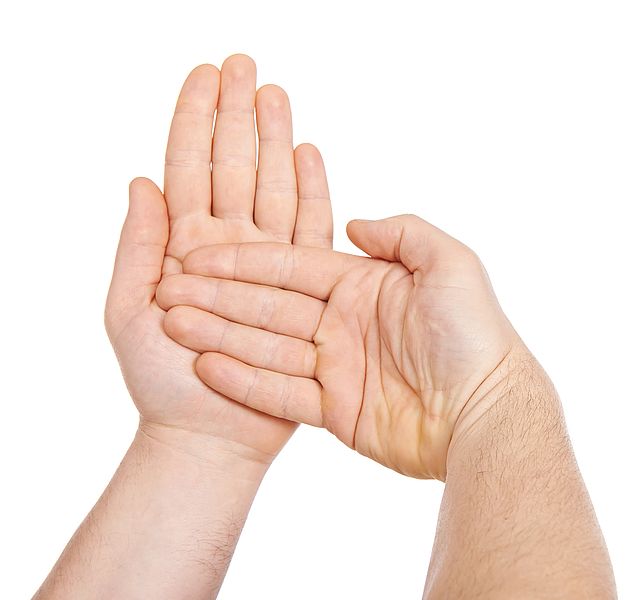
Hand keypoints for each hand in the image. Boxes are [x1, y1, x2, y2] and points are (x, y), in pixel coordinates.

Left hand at [105, 54, 331, 462]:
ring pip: (272, 188)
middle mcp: (227, 245)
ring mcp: (266, 263)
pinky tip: (308, 156)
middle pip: (233, 166)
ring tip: (274, 95)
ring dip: (274, 140)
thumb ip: (136, 247)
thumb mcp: (128, 311)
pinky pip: (308, 232)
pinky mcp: (301, 287)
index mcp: (183, 244)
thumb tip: (139, 182)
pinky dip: (310, 193)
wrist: (209, 433)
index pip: (187, 167)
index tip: (204, 74)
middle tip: (243, 65)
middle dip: (236, 114)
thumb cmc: (161, 380)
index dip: (193, 119)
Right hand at [156, 215, 536, 478]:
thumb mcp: (450, 264)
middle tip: (170, 290)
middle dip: (219, 298)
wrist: (485, 411)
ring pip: (267, 347)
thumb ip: (403, 233)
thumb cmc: (476, 334)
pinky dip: (245, 382)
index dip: (245, 262)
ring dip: (220, 336)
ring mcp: (337, 367)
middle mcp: (343, 323)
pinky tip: (206, 367)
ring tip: (174, 325)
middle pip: (269, 306)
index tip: (199, 255)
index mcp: (363, 285)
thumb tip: (351, 222)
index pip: (291, 267)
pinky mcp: (336, 410)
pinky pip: (282, 393)